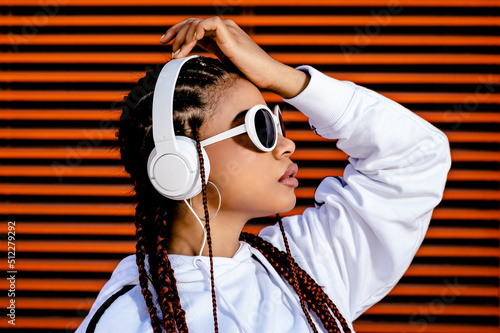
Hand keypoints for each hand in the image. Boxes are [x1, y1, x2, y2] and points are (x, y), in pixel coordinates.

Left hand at [160, 17, 308, 97]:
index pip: (194, 27)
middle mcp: (223, 29)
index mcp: (220, 35)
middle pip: (192, 23)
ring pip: (197, 23)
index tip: (165, 43)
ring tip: (179, 53)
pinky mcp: (231, 36)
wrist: (268, 76)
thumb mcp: (225, 66)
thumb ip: (211, 61)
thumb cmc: (250, 75)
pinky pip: (210, 24)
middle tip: (165, 45)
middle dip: (175, 32)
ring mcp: (228, 30)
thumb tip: (192, 65)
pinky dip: (198, 31)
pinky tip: (192, 44)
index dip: (177, 33)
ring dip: (184, 37)